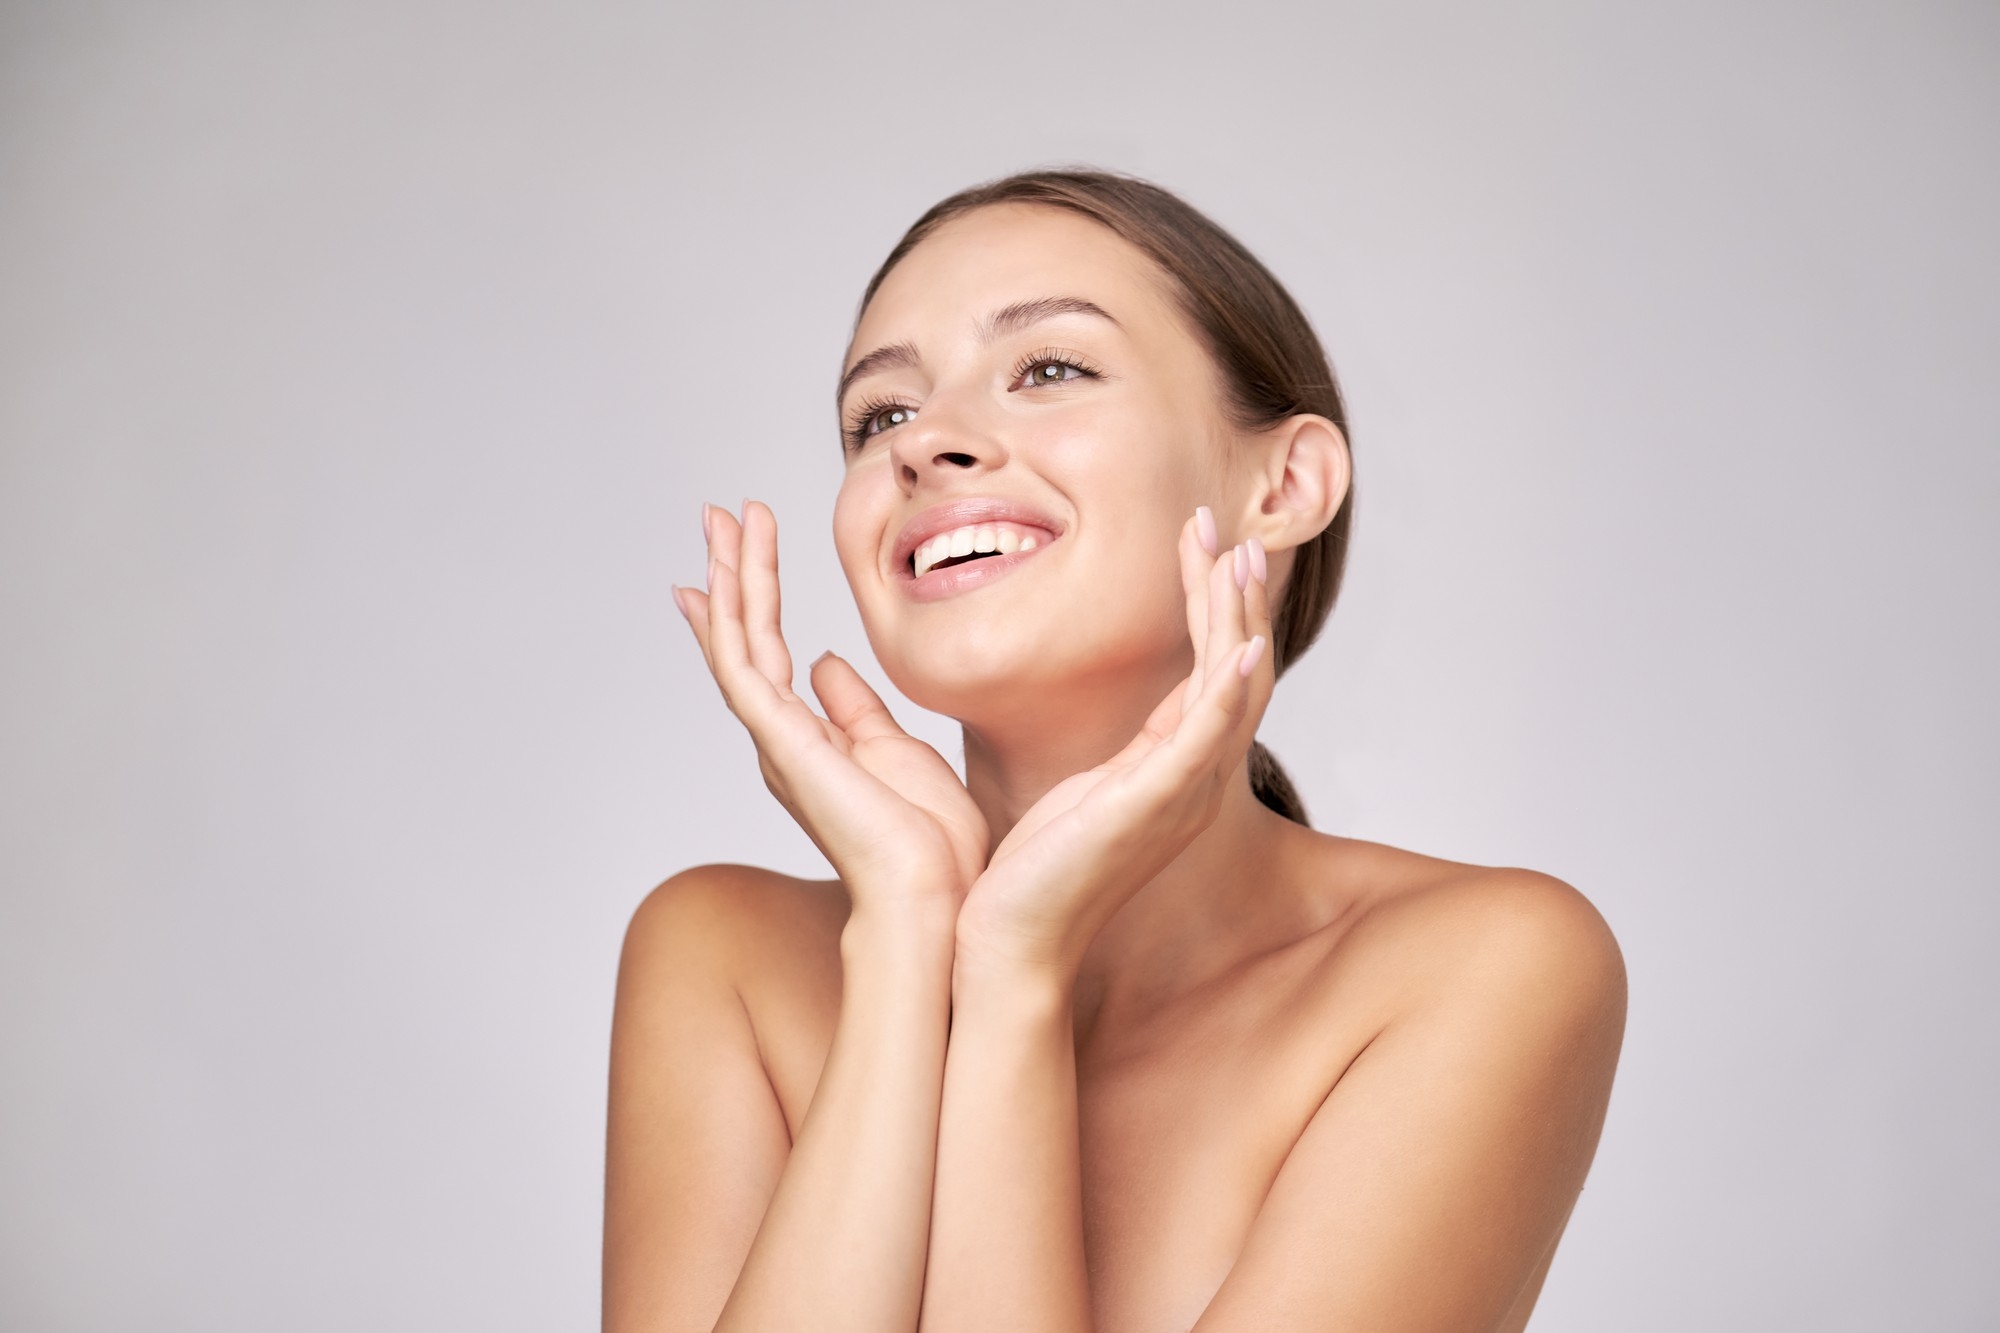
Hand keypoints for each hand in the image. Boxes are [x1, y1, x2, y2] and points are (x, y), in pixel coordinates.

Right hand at [675, 500, 989, 914]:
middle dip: (731, 573)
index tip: (735, 558)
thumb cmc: (931, 843)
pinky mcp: (782, 742)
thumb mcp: (897, 751)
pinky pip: (745, 666)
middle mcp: (781, 739)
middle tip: (717, 515)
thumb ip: (856, 708)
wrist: (935, 896)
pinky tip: (725, 573)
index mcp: (809, 743)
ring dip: (730, 575)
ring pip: (738, 642)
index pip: (767, 658)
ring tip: (721, 518)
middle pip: (743, 640)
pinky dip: (732, 615)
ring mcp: (777, 740)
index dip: (750, 603)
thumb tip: (829, 663)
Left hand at [952, 508, 1274, 978]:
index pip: (1212, 673)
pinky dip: (1229, 692)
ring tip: (1234, 559)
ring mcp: (1180, 797)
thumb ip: (1106, 751)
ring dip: (1237, 623)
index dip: (1212, 606)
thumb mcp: (1074, 790)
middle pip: (1239, 673)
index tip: (1200, 543)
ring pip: (1232, 693)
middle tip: (1223, 531)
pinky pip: (1206, 742)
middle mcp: (1192, 783)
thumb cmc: (1029, 873)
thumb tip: (1096, 708)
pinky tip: (1240, 648)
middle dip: (1234, 598)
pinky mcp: (1153, 809)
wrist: (1006, 941)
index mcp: (1173, 773)